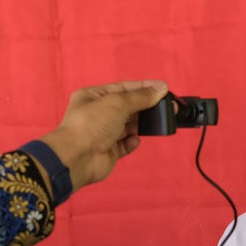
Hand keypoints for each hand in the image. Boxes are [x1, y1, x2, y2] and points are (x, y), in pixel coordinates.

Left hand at [38, 79, 167, 191]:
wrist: (78, 157)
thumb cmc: (91, 124)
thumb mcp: (118, 103)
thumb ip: (141, 97)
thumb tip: (160, 89)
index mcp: (93, 96)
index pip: (123, 88)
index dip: (143, 88)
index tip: (163, 88)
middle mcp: (97, 114)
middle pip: (127, 107)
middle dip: (146, 107)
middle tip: (168, 107)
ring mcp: (102, 133)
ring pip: (128, 126)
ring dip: (141, 124)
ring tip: (157, 122)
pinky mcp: (108, 151)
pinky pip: (125, 144)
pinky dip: (132, 142)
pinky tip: (135, 140)